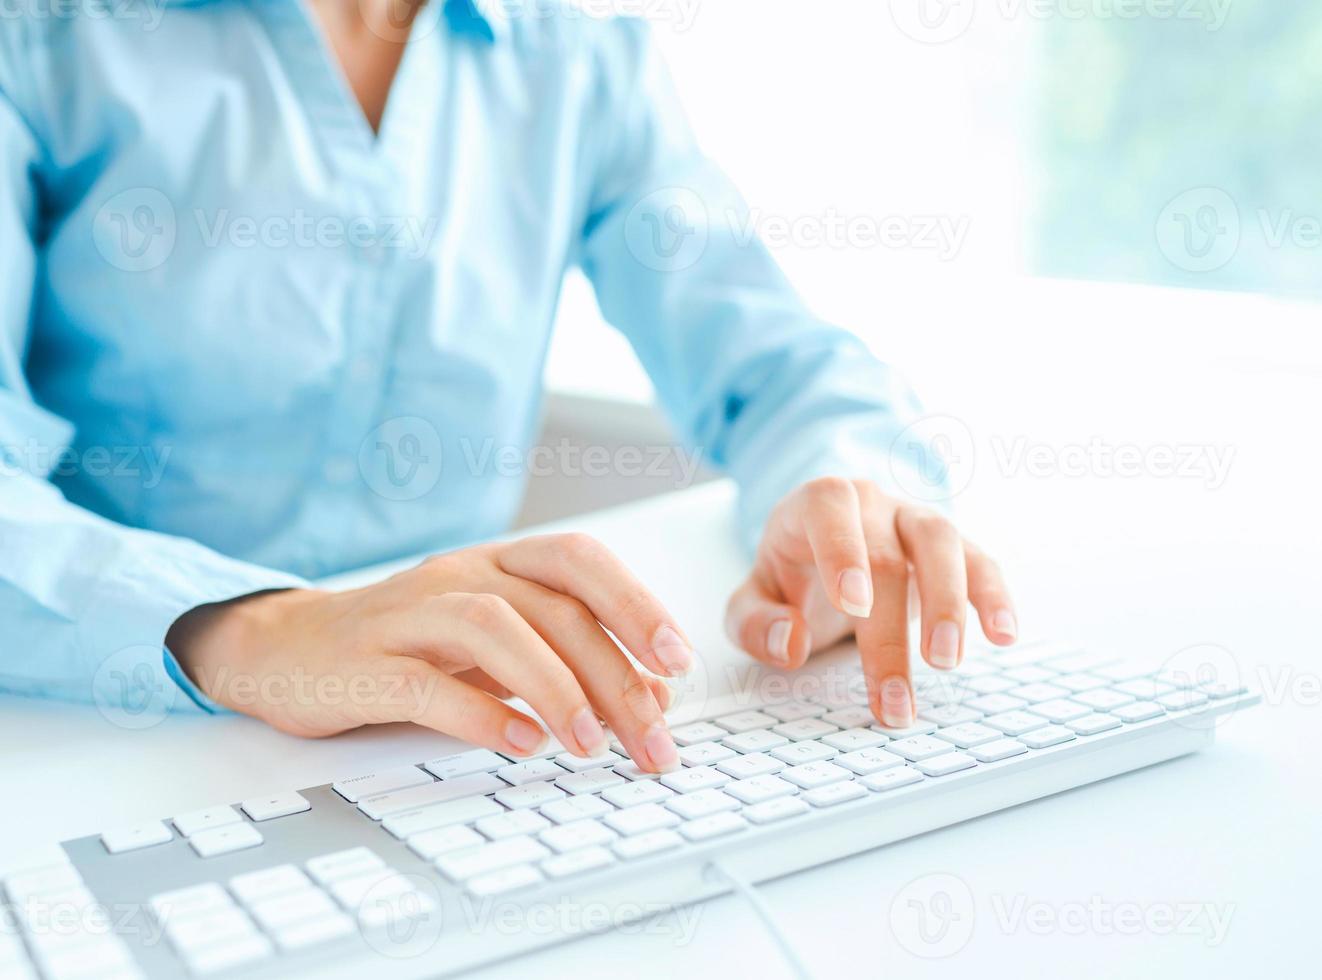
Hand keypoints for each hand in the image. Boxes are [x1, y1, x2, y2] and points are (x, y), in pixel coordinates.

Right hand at [168, 534, 694, 771]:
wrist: (288, 648)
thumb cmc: (409, 645)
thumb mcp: (495, 644)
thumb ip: (566, 658)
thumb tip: (651, 697)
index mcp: (498, 563)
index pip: (580, 562)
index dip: (635, 604)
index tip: (678, 663)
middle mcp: (459, 574)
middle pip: (552, 608)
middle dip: (614, 676)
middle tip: (653, 739)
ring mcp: (408, 613)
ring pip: (494, 629)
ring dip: (555, 688)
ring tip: (591, 746)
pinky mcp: (365, 661)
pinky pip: (427, 680)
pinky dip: (481, 714)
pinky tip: (521, 745)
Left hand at [724, 478, 1015, 727]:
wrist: (827, 549)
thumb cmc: (792, 573)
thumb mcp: (753, 597)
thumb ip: (753, 622)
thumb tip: (789, 642)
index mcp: (815, 504)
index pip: (830, 508)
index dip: (842, 552)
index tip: (853, 604)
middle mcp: (870, 504)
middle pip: (887, 553)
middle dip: (890, 630)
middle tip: (893, 692)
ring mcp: (914, 520)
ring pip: (941, 543)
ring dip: (949, 604)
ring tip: (946, 661)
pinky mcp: (952, 547)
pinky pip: (979, 562)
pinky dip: (993, 596)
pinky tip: (1004, 634)